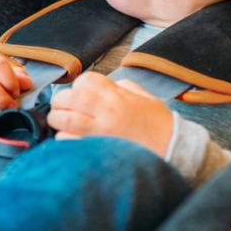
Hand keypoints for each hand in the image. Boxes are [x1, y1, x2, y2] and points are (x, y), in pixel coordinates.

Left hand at [47, 71, 173, 156]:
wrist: (174, 149)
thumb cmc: (159, 124)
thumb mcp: (143, 96)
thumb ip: (121, 87)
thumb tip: (103, 86)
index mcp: (118, 95)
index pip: (85, 80)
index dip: (77, 86)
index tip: (80, 94)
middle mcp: (107, 111)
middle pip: (69, 97)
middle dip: (60, 101)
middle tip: (62, 108)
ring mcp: (100, 131)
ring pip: (64, 118)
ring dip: (57, 119)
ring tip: (61, 122)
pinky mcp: (97, 150)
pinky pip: (68, 141)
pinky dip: (63, 138)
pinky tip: (70, 139)